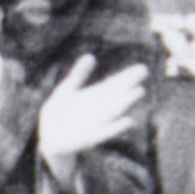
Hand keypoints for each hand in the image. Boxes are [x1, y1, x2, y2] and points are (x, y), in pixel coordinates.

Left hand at [34, 55, 149, 166]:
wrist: (50, 137)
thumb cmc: (60, 111)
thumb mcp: (68, 89)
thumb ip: (79, 74)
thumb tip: (91, 56)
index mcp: (95, 96)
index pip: (114, 84)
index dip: (127, 76)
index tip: (142, 68)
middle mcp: (99, 108)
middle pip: (117, 94)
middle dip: (129, 84)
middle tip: (144, 72)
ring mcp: (96, 122)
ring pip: (114, 110)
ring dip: (126, 101)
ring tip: (139, 91)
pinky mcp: (90, 137)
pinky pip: (106, 132)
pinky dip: (117, 127)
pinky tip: (129, 121)